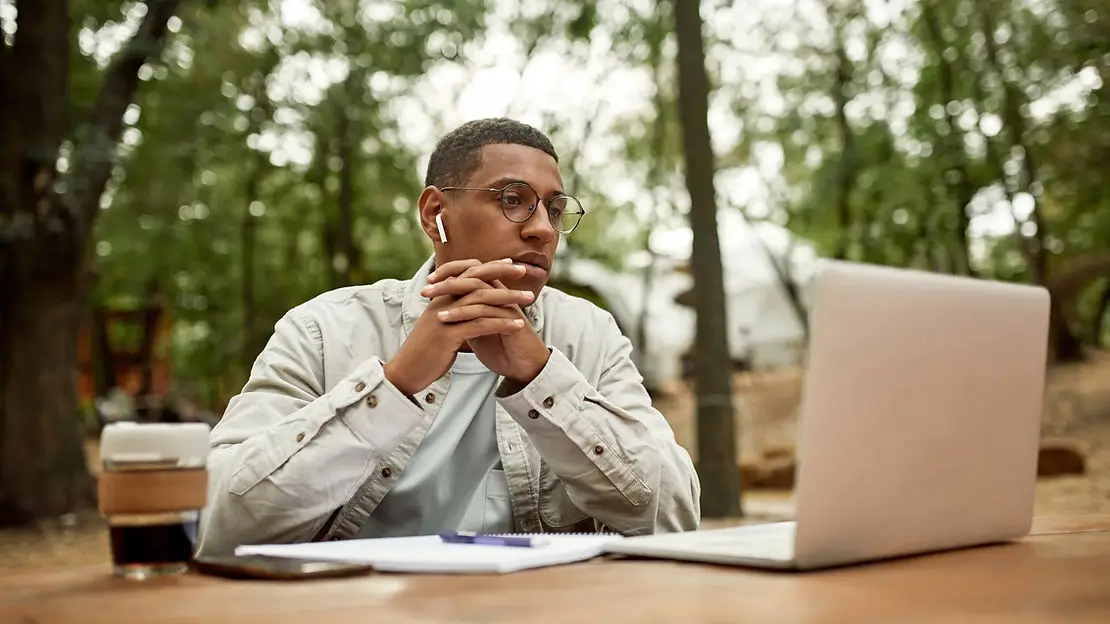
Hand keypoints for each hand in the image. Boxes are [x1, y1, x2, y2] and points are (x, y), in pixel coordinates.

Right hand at [383, 260, 532, 395]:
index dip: (489, 265)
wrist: (406, 370)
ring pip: (482, 301)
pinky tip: (518, 325)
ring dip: (509, 299)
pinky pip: (480, 325)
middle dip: (502, 273)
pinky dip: (502, 323)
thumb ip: (453, 311)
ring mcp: (444, 317)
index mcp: (440, 296)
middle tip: (525, 270)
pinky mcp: (448, 335)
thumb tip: (470, 304)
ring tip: (530, 299)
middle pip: (476, 280)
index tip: (509, 263)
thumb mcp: (440, 324)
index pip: (467, 272)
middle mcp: (442, 301)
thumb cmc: (426, 349)